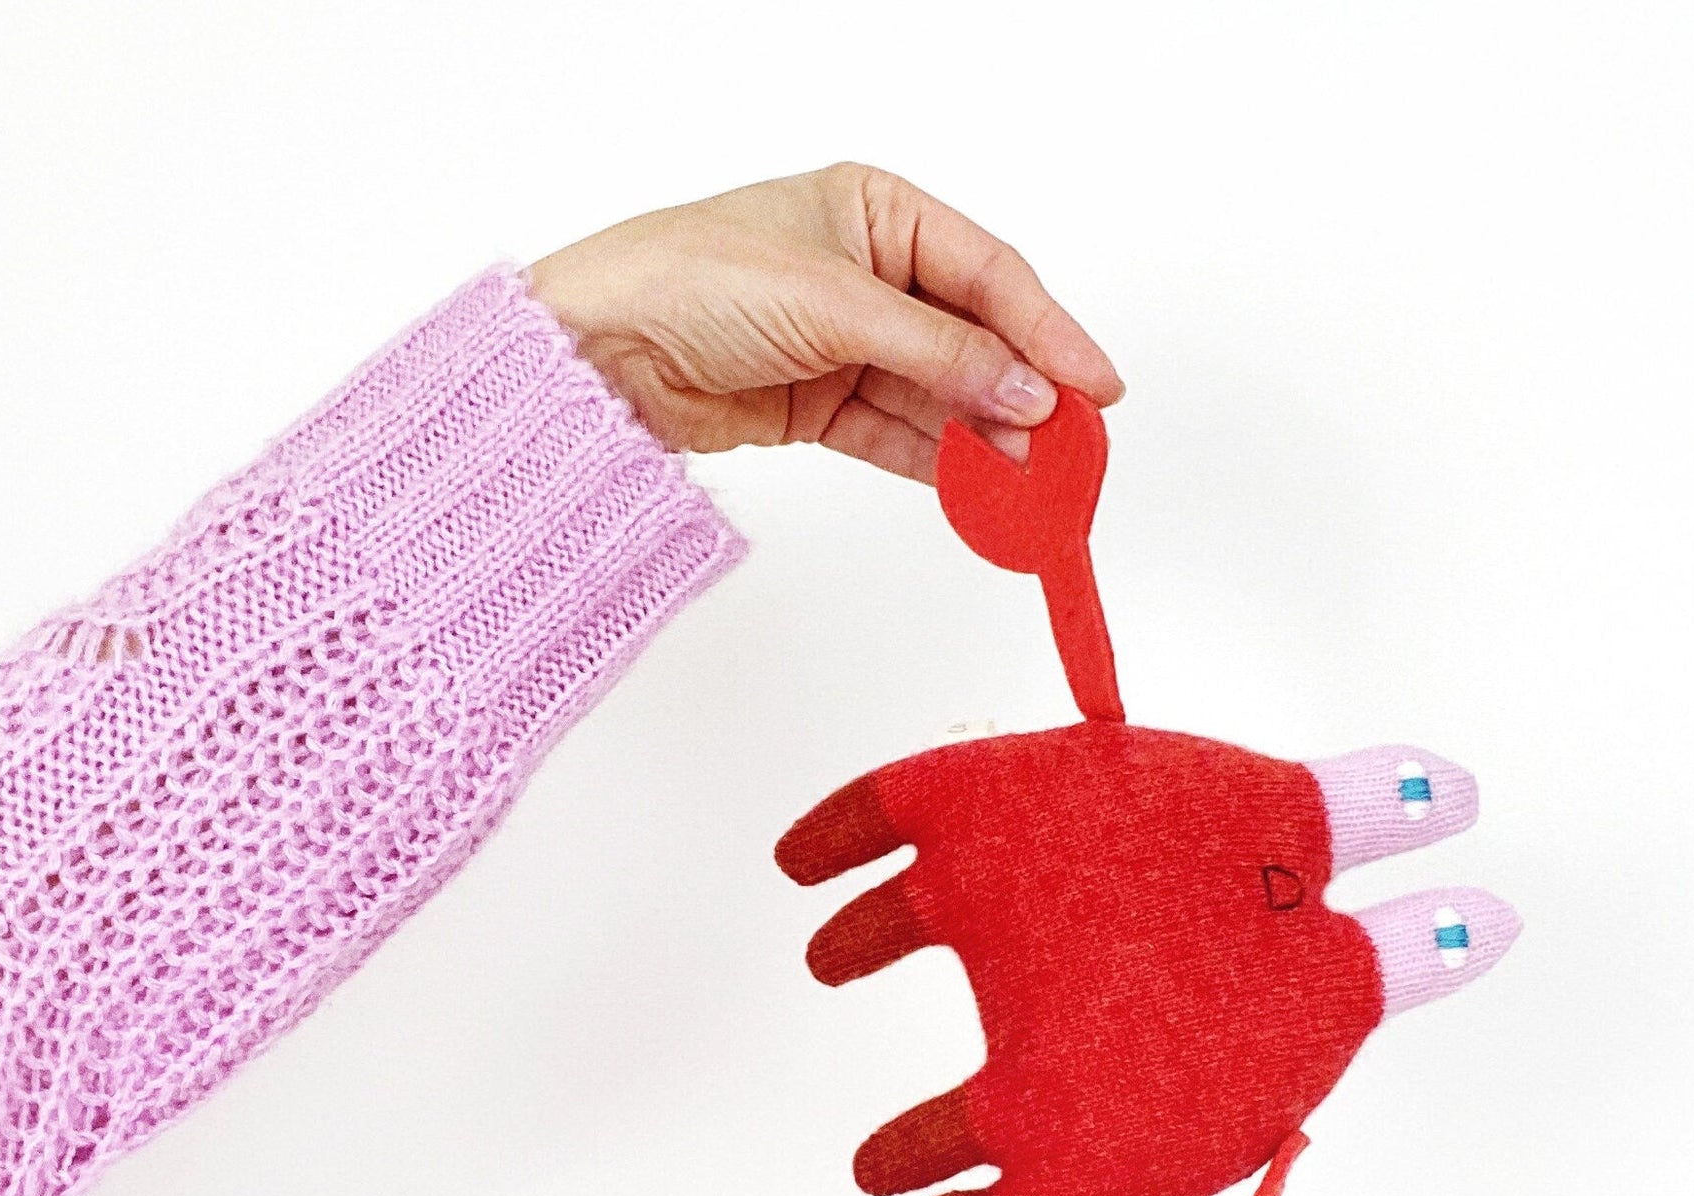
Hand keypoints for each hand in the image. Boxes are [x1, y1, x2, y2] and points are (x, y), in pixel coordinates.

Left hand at [526, 163, 1123, 482]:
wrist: (598, 352)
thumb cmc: (693, 280)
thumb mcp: (834, 305)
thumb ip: (939, 353)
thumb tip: (1028, 392)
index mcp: (876, 211)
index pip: (988, 274)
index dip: (1048, 332)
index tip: (1095, 386)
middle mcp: (867, 273)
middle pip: (971, 338)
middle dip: (1021, 393)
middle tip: (1072, 448)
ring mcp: (844, 343)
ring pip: (938, 394)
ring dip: (984, 437)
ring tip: (1032, 480)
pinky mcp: (818, 404)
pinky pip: (897, 434)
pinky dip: (937, 461)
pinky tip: (979, 486)